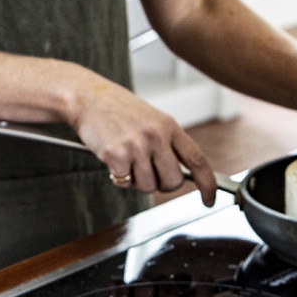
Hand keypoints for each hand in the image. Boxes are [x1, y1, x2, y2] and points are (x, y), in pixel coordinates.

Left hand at [65, 280, 215, 296]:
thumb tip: (189, 285)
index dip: (204, 294)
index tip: (206, 277)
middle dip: (163, 280)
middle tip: (156, 280)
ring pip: (145, 289)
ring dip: (139, 281)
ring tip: (133, 288)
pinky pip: (121, 290)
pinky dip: (118, 284)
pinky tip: (115, 288)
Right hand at [67, 80, 218, 206]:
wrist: (87, 97)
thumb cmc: (118, 110)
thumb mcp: (152, 120)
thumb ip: (167, 143)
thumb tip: (180, 174)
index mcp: (169, 126)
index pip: (197, 160)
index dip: (208, 184)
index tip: (209, 199)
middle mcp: (156, 136)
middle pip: (174, 181)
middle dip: (163, 185)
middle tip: (149, 173)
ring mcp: (136, 146)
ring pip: (148, 186)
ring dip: (137, 181)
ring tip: (127, 160)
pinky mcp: (116, 155)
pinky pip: (124, 183)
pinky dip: (118, 177)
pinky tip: (113, 158)